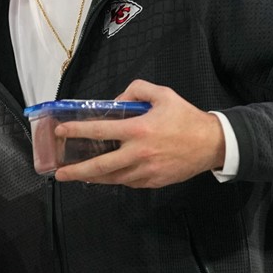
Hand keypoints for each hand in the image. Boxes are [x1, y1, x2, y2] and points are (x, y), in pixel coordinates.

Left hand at [52, 79, 224, 187]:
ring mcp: (146, 171)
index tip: (61, 132)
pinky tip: (105, 176)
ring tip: (77, 176)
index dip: (77, 131)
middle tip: (59, 173)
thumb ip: (136, 90)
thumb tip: (115, 101)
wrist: (213, 144)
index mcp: (139, 129)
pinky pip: (128, 182)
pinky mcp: (153, 182)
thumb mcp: (163, 94)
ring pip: (112, 179)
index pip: (100, 131)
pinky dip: (115, 179)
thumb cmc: (186, 118)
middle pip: (100, 166)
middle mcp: (139, 153)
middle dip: (76, 171)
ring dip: (93, 178)